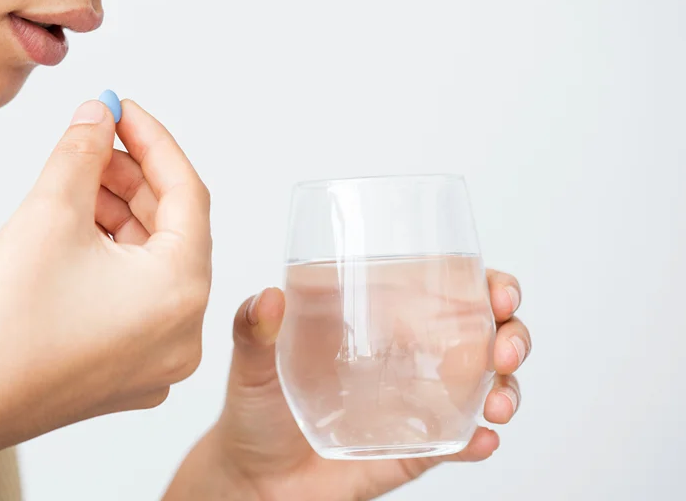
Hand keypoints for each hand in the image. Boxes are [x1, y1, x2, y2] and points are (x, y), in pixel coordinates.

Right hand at [0, 99, 211, 498]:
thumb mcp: (48, 212)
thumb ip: (82, 150)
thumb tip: (99, 112)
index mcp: (180, 294)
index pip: (188, 194)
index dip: (153, 140)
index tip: (122, 107)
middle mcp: (183, 334)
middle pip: (174, 229)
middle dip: (134, 177)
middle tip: (94, 139)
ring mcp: (157, 361)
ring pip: (153, 264)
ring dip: (121, 214)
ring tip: (80, 179)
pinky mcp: (128, 373)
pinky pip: (137, 299)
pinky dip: (114, 257)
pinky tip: (78, 226)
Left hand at [166, 270, 528, 500]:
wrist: (255, 479)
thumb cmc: (257, 409)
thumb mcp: (250, 361)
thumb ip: (252, 329)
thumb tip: (268, 298)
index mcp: (381, 322)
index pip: (446, 290)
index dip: (486, 284)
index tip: (497, 291)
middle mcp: (409, 358)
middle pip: (484, 335)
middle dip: (513, 335)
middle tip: (505, 349)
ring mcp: (418, 404)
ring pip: (487, 386)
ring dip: (508, 389)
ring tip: (496, 403)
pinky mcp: (415, 449)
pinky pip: (459, 443)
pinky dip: (479, 441)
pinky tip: (481, 440)